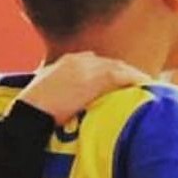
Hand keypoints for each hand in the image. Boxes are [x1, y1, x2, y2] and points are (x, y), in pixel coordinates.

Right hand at [18, 52, 147, 124]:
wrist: (29, 116)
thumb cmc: (31, 115)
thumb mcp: (44, 99)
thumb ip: (58, 96)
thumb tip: (65, 110)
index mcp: (65, 64)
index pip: (93, 64)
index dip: (106, 75)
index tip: (116, 85)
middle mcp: (78, 60)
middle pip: (108, 64)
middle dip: (122, 75)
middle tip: (137, 86)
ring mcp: (88, 67)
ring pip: (118, 68)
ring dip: (132, 78)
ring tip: (147, 87)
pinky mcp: (97, 78)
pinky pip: (124, 76)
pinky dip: (136, 80)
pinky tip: (147, 87)